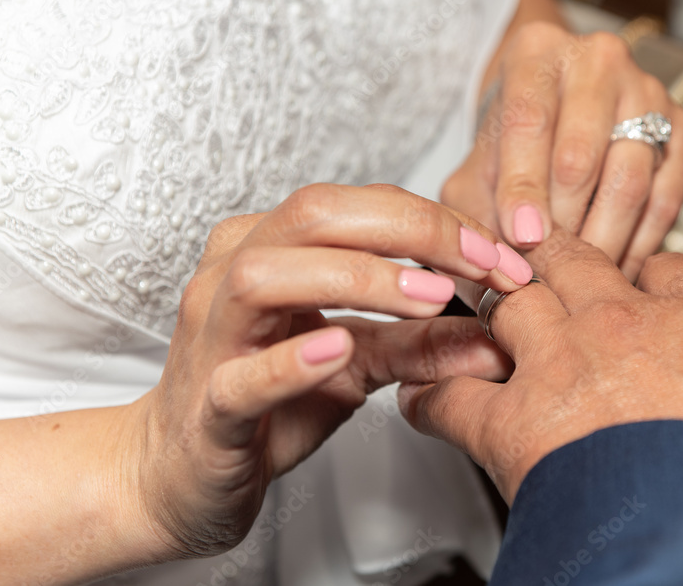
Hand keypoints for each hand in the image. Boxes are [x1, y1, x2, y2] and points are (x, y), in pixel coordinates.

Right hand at [129, 184, 523, 557]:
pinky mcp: (207, 404)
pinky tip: (338, 348)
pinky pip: (241, 375)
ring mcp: (212, 336)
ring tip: (429, 297)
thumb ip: (420, 345)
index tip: (500, 254)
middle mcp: (233, 273)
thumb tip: (495, 337)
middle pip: (313, 215)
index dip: (435, 222)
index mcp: (270, 248)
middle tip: (478, 263)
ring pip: (266, 276)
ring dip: (357, 278)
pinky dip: (290, 361)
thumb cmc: (267, 406)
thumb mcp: (358, 366)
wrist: (181, 475)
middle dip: (408, 229)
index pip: (358, 208)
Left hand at [399, 230, 682, 502]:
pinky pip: (453, 392)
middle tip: (524, 267)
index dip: (635, 267)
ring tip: (469, 318)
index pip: (659, 262)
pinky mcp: (514, 419)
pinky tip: (425, 398)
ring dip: (482, 310)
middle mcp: (623, 325)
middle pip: (566, 260)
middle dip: (543, 261)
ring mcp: (562, 363)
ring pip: (504, 303)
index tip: (626, 279)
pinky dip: (431, 395)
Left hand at [441, 22, 682, 279]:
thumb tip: (497, 264)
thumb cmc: (511, 144)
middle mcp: (597, 60)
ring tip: (579, 277)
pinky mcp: (680, 127)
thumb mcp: (476, 166)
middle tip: (547, 268)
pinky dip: (640, 242)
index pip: (529, 121)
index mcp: (535, 53)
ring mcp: (647, 90)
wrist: (555, 110)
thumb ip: (476, 210)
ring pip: (629, 180)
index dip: (522, 186)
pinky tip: (615, 268)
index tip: (522, 237)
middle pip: (580, 156)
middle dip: (561, 224)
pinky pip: (666, 197)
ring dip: (602, 240)